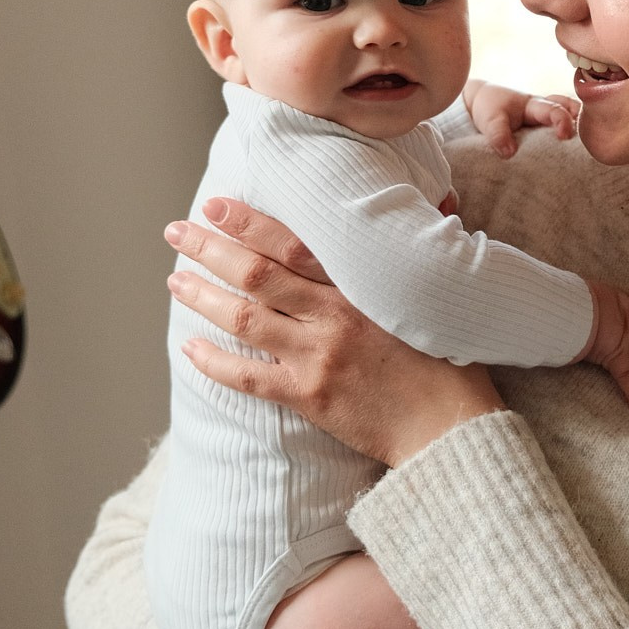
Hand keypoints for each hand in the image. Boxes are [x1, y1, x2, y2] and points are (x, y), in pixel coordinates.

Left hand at [165, 200, 503, 465]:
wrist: (451, 427)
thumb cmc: (448, 361)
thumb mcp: (432, 295)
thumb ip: (409, 255)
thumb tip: (425, 202)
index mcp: (362, 287)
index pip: (294, 243)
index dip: (250, 222)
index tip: (217, 204)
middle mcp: (335, 316)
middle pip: (257, 274)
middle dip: (210, 248)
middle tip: (177, 231)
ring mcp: (319, 357)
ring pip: (245, 319)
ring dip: (204, 297)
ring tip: (176, 280)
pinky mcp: (310, 397)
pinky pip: (249, 378)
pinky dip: (214, 363)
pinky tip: (190, 348)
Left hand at [463, 78, 578, 158]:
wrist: (482, 104)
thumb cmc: (490, 108)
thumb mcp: (491, 119)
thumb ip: (498, 134)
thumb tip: (509, 153)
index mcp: (535, 105)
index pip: (554, 109)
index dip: (562, 121)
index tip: (564, 136)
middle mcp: (547, 111)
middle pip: (573, 109)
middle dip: (583, 122)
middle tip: (590, 142)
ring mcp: (548, 121)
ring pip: (572, 118)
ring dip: (581, 130)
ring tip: (588, 152)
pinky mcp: (546, 132)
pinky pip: (564, 132)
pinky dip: (573, 141)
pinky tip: (576, 160)